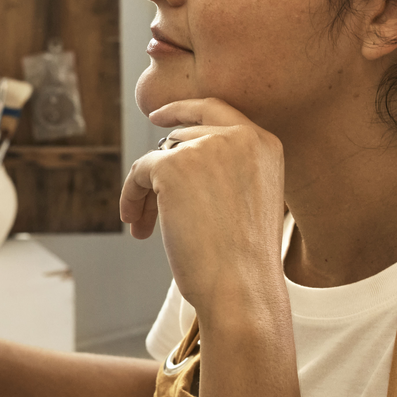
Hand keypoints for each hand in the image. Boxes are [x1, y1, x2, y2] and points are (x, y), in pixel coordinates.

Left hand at [120, 97, 287, 312]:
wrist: (242, 287)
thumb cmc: (246, 260)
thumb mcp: (250, 200)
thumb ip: (227, 170)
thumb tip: (173, 156)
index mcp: (264, 143)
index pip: (216, 110)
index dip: (182, 110)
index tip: (158, 117)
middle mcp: (239, 136)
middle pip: (182, 137)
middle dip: (163, 172)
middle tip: (151, 212)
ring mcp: (206, 147)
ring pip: (159, 157)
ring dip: (147, 192)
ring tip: (145, 227)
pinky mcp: (173, 166)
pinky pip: (140, 172)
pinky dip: (131, 197)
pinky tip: (136, 225)